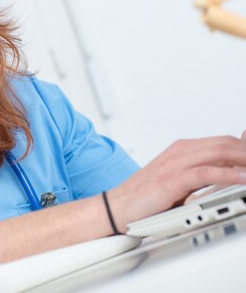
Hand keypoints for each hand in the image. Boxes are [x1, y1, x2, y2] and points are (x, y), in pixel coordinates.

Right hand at [107, 132, 245, 232]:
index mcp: (181, 149)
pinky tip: (244, 178)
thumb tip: (230, 174)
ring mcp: (174, 164)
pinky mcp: (171, 180)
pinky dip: (229, 174)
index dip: (244, 148)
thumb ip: (201, 173)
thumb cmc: (145, 198)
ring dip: (244, 158)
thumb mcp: (178, 181)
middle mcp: (179, 152)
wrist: (116, 207)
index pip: (223, 142)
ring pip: (219, 153)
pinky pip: (206, 173)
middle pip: (225, 143)